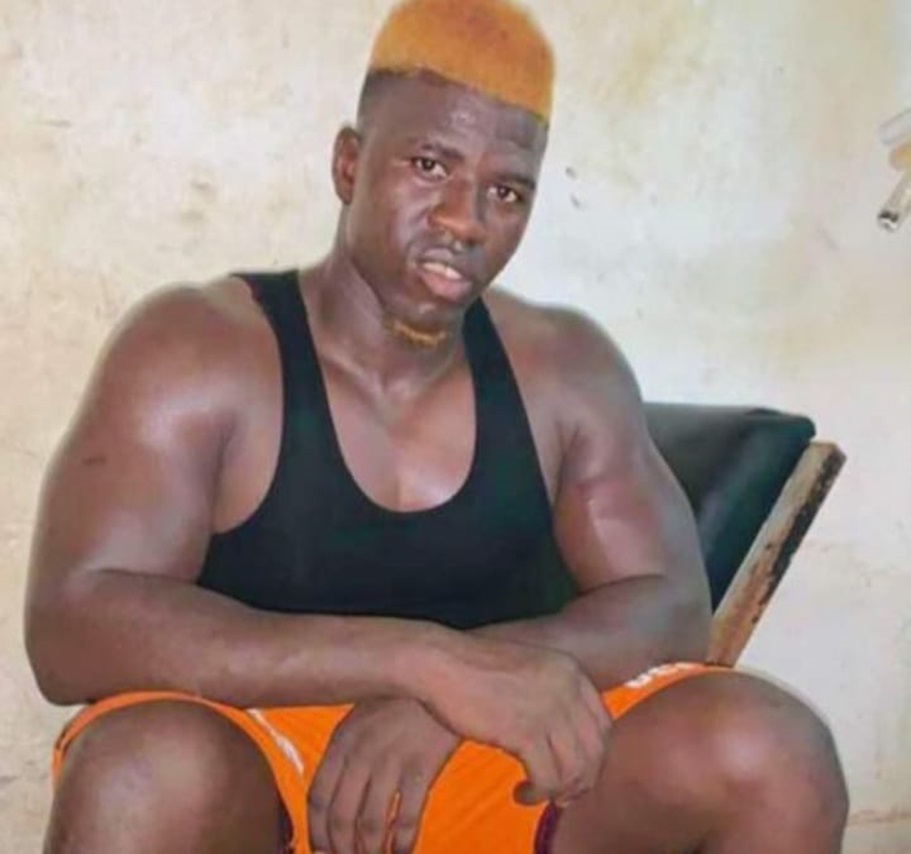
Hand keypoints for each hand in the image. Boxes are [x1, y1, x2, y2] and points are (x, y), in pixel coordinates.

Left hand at [307, 697, 459, 853]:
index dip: (317, 831)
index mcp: (342, 740)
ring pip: (370, 825)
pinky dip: (401, 844)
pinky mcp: (421, 768)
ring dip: (370, 852)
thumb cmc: (402, 698)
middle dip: (342, 850)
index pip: (318, 797)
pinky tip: (402, 852)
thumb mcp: (363, 716)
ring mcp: (391, 761)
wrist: (441, 674)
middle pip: (340, 817)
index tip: (321, 850)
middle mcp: (361, 753)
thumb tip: (334, 797)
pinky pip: (405, 819)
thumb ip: (346, 752)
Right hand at [424, 639, 610, 806]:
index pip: (603, 724)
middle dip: (582, 780)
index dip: (594, 755)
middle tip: (562, 795)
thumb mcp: (526, 668)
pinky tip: (520, 794)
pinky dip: (537, 794)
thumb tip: (566, 735)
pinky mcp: (524, 731)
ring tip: (537, 795)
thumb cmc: (473, 667)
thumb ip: (552, 691)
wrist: (439, 661)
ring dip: (558, 791)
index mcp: (569, 669)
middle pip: (594, 750)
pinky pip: (547, 779)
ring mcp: (548, 708)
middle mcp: (567, 687)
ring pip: (574, 769)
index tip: (576, 771)